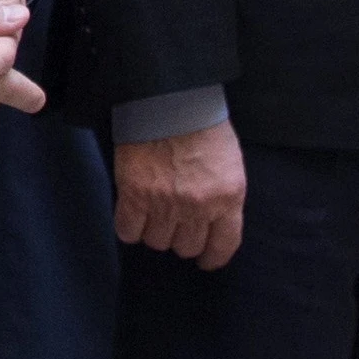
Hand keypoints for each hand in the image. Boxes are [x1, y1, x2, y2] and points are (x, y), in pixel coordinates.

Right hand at [115, 117, 246, 267]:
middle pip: (186, 246)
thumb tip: (212, 224)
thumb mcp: (230, 164)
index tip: (205, 260)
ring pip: (158, 241)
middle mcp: (198, 207)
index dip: (212, 258)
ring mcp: (165, 203)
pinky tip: (133, 216)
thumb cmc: (202, 125)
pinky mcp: (134, 195)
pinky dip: (130, 228)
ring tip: (153, 214)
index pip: (223, 246)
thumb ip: (223, 197)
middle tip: (176, 224)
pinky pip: (129, 231)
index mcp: (228, 198)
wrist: (169, 98)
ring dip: (155, 231)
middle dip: (182, 238)